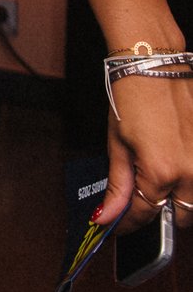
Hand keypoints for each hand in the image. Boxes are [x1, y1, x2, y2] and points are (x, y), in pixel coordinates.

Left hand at [99, 71, 192, 228]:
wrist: (155, 66)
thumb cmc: (132, 98)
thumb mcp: (117, 144)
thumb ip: (117, 185)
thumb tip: (107, 217)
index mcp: (162, 171)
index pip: (145, 214)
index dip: (128, 223)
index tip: (118, 225)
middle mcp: (191, 172)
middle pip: (179, 217)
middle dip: (158, 214)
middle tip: (138, 202)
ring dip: (178, 202)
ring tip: (157, 183)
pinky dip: (190, 183)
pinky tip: (175, 169)